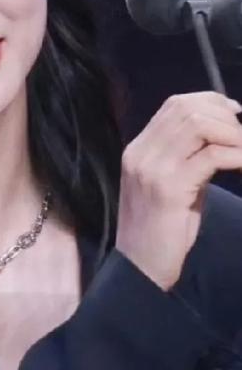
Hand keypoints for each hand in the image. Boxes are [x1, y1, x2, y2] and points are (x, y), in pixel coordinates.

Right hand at [115, 91, 241, 289]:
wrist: (142, 268)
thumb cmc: (161, 230)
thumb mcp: (170, 185)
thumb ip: (186, 157)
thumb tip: (222, 132)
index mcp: (138, 150)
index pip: (175, 105)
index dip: (210, 102)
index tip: (235, 114)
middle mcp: (141, 154)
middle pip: (188, 110)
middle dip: (225, 117)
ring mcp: (152, 170)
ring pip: (199, 126)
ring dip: (232, 134)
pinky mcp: (169, 189)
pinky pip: (212, 157)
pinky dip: (236, 156)